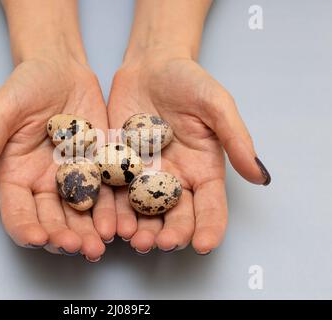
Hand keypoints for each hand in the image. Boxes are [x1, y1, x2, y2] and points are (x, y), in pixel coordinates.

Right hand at [0, 0, 115, 261]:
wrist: (62, 68)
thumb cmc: (27, 85)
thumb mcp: (2, 112)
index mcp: (18, 177)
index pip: (18, 213)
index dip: (26, 229)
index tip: (39, 239)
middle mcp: (45, 184)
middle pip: (53, 221)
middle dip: (65, 237)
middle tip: (79, 248)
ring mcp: (75, 179)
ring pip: (82, 215)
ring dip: (91, 232)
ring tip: (101, 244)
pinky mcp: (100, 169)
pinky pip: (107, 194)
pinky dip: (113, 211)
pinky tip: (121, 223)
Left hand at [108, 53, 269, 253]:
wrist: (150, 67)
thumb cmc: (189, 81)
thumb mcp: (217, 105)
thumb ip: (236, 138)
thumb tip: (261, 176)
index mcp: (202, 171)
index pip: (210, 207)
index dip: (209, 228)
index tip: (203, 245)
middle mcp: (174, 179)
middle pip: (174, 216)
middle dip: (169, 234)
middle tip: (160, 244)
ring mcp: (143, 176)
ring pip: (142, 211)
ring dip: (138, 228)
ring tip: (132, 238)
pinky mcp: (117, 166)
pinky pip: (114, 191)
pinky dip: (112, 207)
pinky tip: (108, 218)